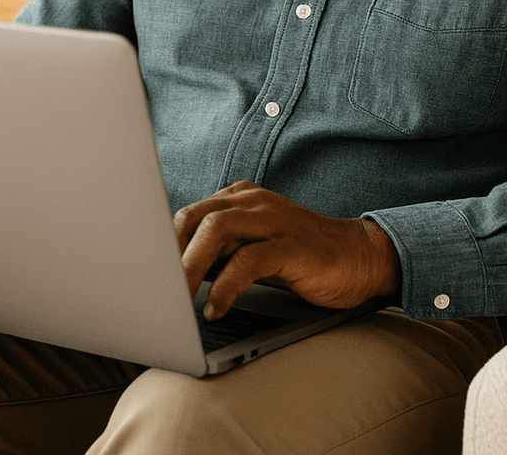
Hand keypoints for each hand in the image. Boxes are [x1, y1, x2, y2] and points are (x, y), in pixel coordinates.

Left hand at [174, 181, 400, 319]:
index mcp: (241, 199)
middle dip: (169, 254)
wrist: (361, 258)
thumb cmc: (303, 258)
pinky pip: (249, 259)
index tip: (145, 274)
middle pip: (195, 216)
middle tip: (154, 290)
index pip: (188, 213)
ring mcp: (274, 221)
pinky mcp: (292, 246)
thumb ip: (221, 252)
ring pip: (216, 230)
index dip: (162, 244)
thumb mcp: (254, 250)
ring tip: (177, 299)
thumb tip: (175, 275)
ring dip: (190, 266)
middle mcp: (254, 202)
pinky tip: (216, 308)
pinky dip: (225, 285)